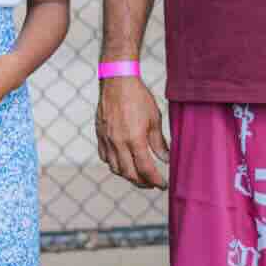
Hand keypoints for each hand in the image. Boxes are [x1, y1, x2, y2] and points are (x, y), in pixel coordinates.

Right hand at [96, 74, 168, 189]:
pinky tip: (122, 162)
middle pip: (129, 174)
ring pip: (115, 168)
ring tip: (138, 175)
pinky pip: (105, 157)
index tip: (163, 185)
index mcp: (134, 139)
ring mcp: (107, 140)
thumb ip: (159, 143)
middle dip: (142, 183)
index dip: (156, 180)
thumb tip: (166, 159)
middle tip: (152, 184)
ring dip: (128, 175)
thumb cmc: (138, 97)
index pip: (146, 169)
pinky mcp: (100, 135)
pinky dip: (114, 164)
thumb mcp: (154, 119)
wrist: (117, 81)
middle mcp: (118, 143)